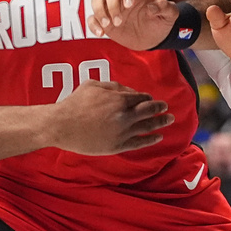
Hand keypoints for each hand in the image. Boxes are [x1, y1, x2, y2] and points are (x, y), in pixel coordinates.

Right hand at [50, 80, 172, 155]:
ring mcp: (122, 132)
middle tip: (167, 108)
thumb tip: (130, 90)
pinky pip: (138, 143)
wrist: (61, 125)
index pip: (141, 98)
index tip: (151, 100)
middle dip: (160, 108)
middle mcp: (124, 116)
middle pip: (149, 111)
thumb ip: (114, 85)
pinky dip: (150, 140)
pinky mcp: (117, 146)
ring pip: (146, 127)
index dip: (148, 98)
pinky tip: (158, 137)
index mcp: (120, 99)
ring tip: (169, 120)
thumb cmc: (75, 103)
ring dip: (160, 123)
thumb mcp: (93, 85)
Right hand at [88, 0, 178, 49]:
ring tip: (107, 25)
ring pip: (97, 0)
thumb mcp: (170, 15)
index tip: (129, 4)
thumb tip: (152, 7)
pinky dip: (93, 25)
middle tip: (119, 22)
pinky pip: (92, 18)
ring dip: (99, 11)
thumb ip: (166, 8)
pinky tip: (101, 33)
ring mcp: (112, 9)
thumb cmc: (161, 22)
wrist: (154, 38)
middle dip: (113, 5)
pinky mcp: (105, 21)